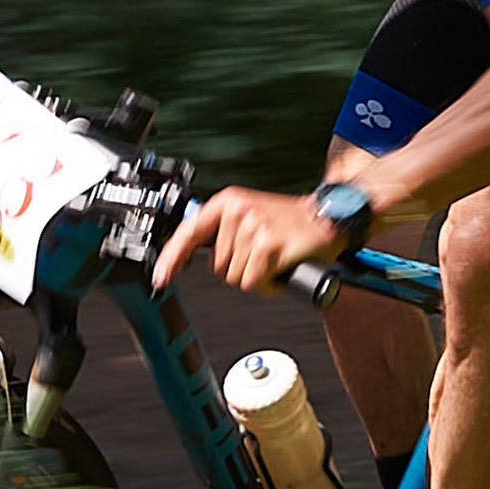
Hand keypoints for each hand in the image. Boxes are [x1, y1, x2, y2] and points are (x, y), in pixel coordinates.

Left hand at [152, 186, 354, 295]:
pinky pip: (255, 282)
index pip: (189, 233)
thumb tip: (192, 257)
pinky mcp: (270, 245)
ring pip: (237, 277)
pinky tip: (281, 268)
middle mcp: (237, 212)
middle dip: (239, 270)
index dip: (172, 258)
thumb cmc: (288, 222)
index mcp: (227, 203)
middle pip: (218, 267)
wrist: (329, 216)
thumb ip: (223, 233)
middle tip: (263, 257)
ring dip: (257, 278)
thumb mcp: (250, 216)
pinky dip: (269, 285)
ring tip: (275, 260)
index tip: (160, 278)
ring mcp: (254, 227)